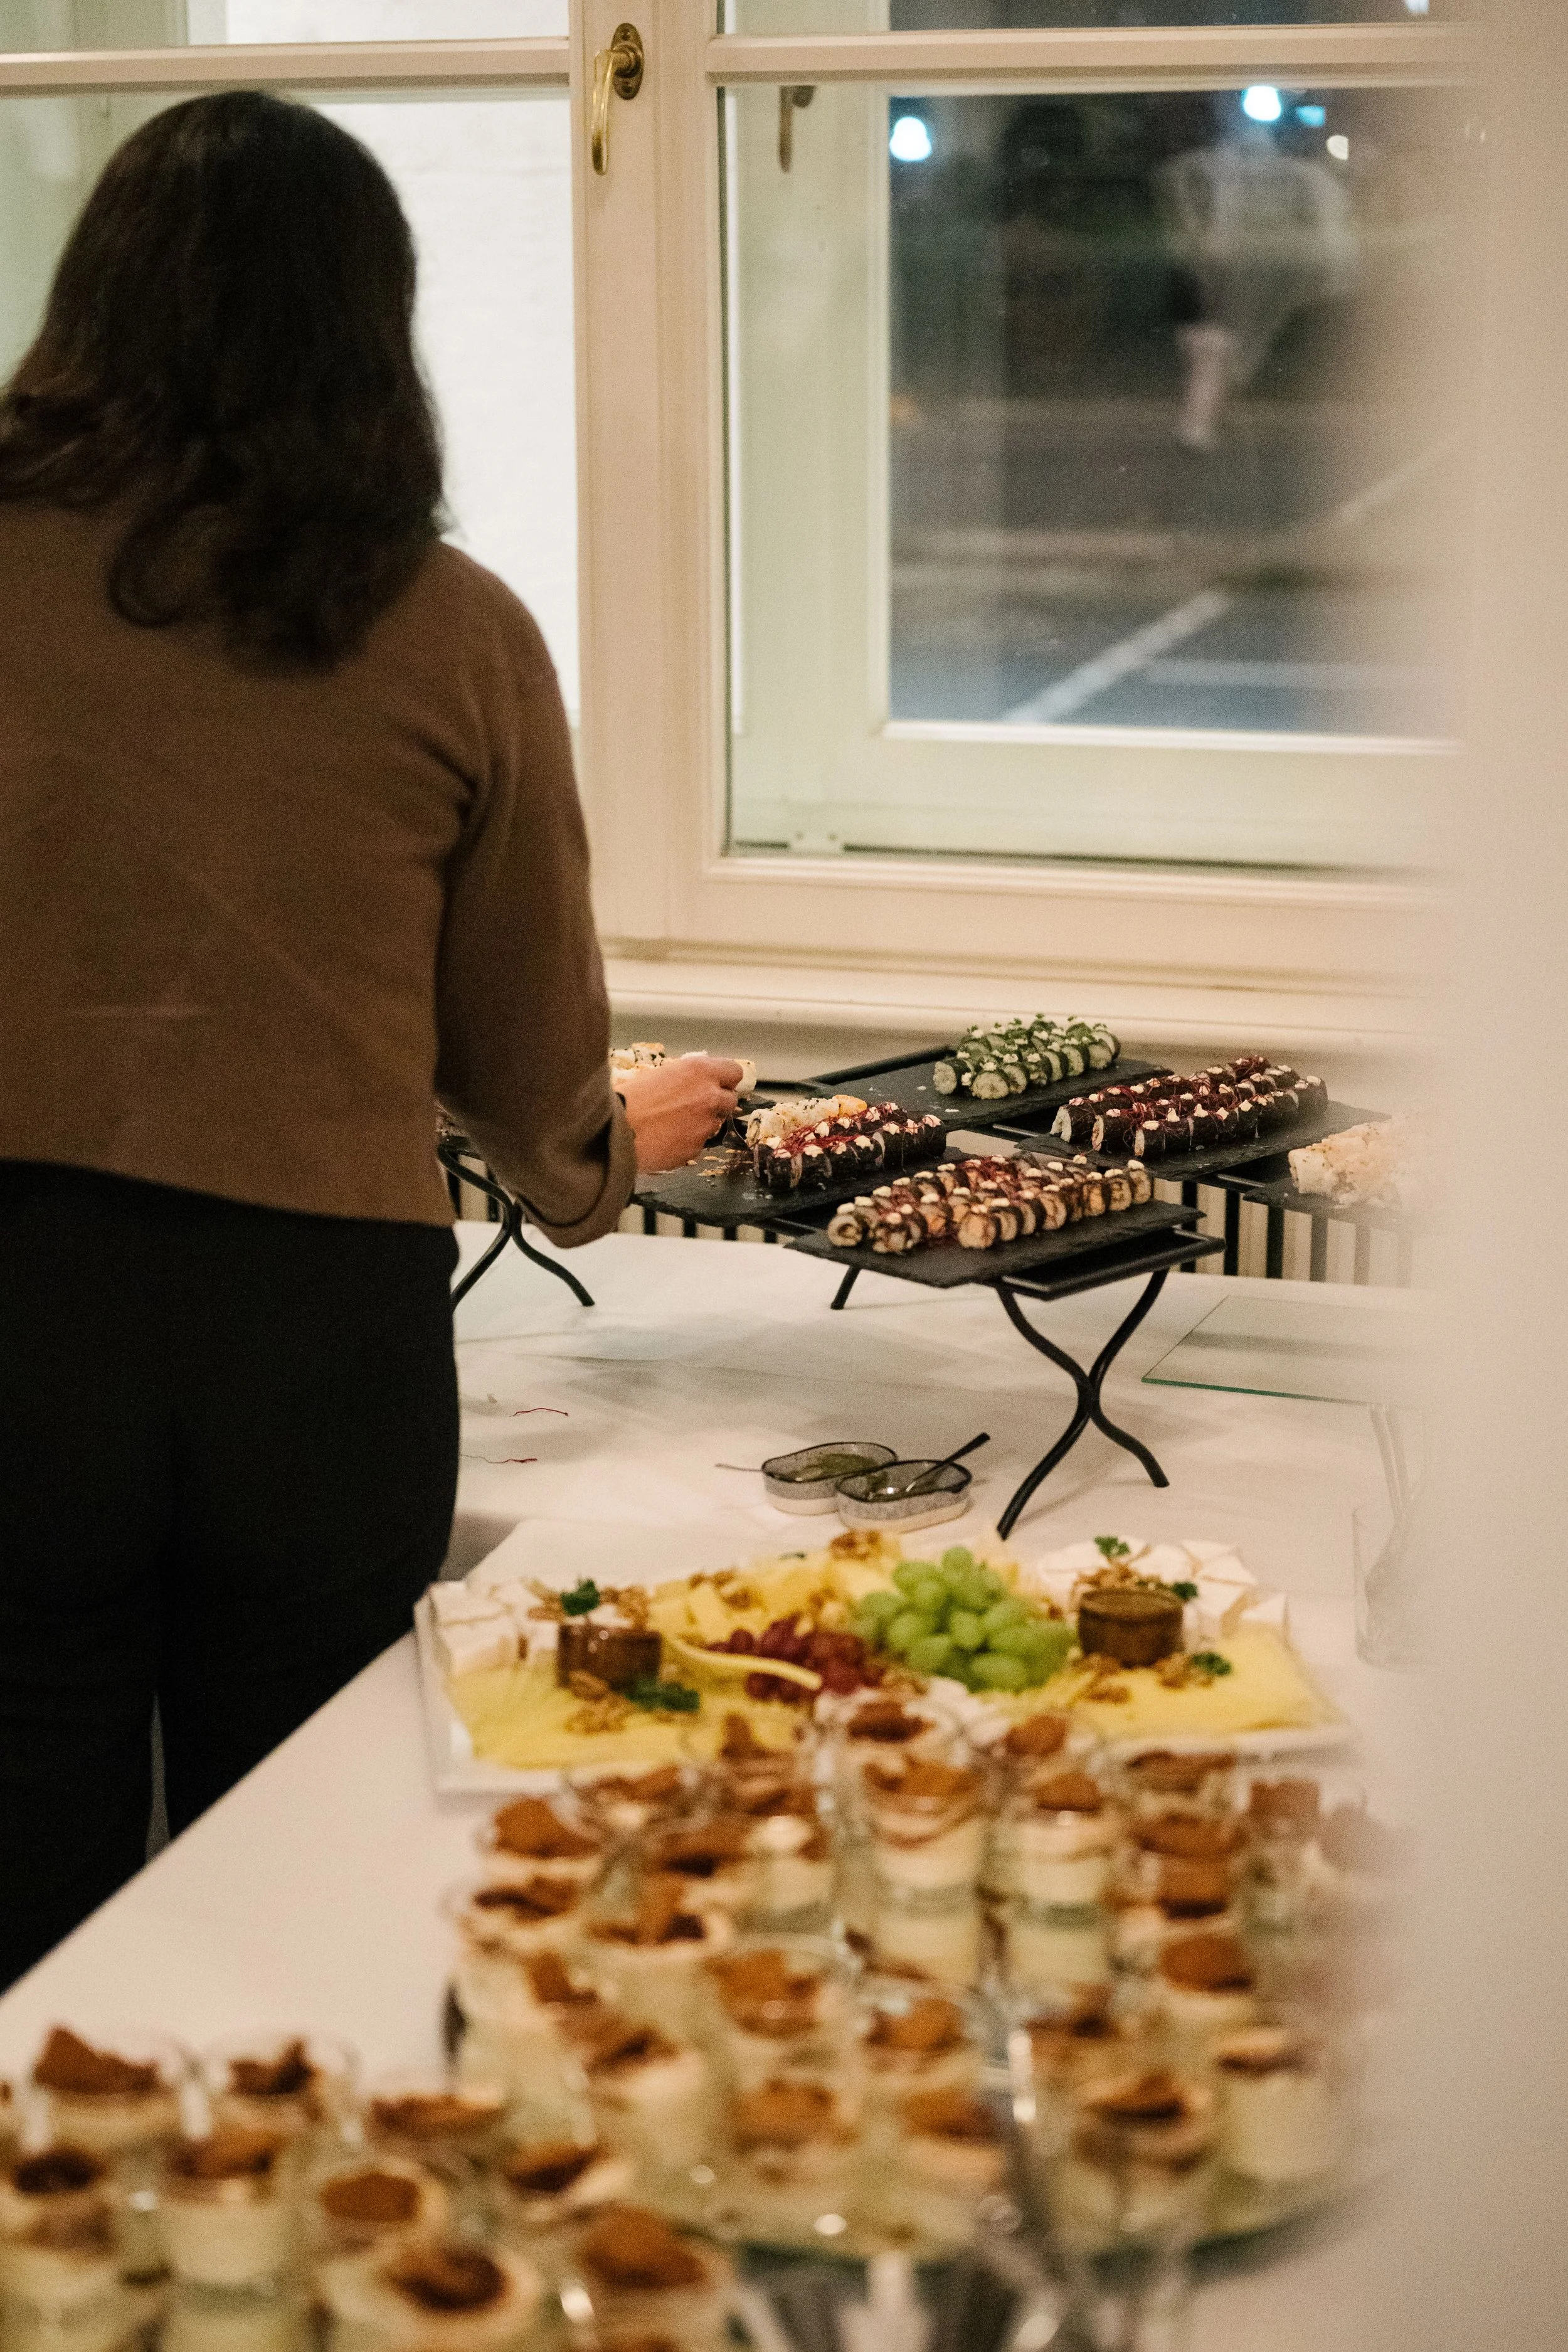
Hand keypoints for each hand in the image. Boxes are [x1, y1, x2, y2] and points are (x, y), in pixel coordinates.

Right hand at [616, 1055, 744, 1172]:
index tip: (718, 1084)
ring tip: (672, 1125)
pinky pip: (698, 1144)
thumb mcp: (659, 1074)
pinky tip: (666, 1140)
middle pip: (729, 1100)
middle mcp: (709, 1096)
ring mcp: (706, 1124)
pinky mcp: (697, 1148)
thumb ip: (686, 1078)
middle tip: (693, 1106)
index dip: (726, 1079)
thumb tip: (694, 1083)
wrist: (614, 1131)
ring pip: (714, 1124)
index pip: (734, 1071)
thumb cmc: (628, 1099)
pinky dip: (687, 1142)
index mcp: (699, 1071)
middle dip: (716, 1103)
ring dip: (700, 1124)